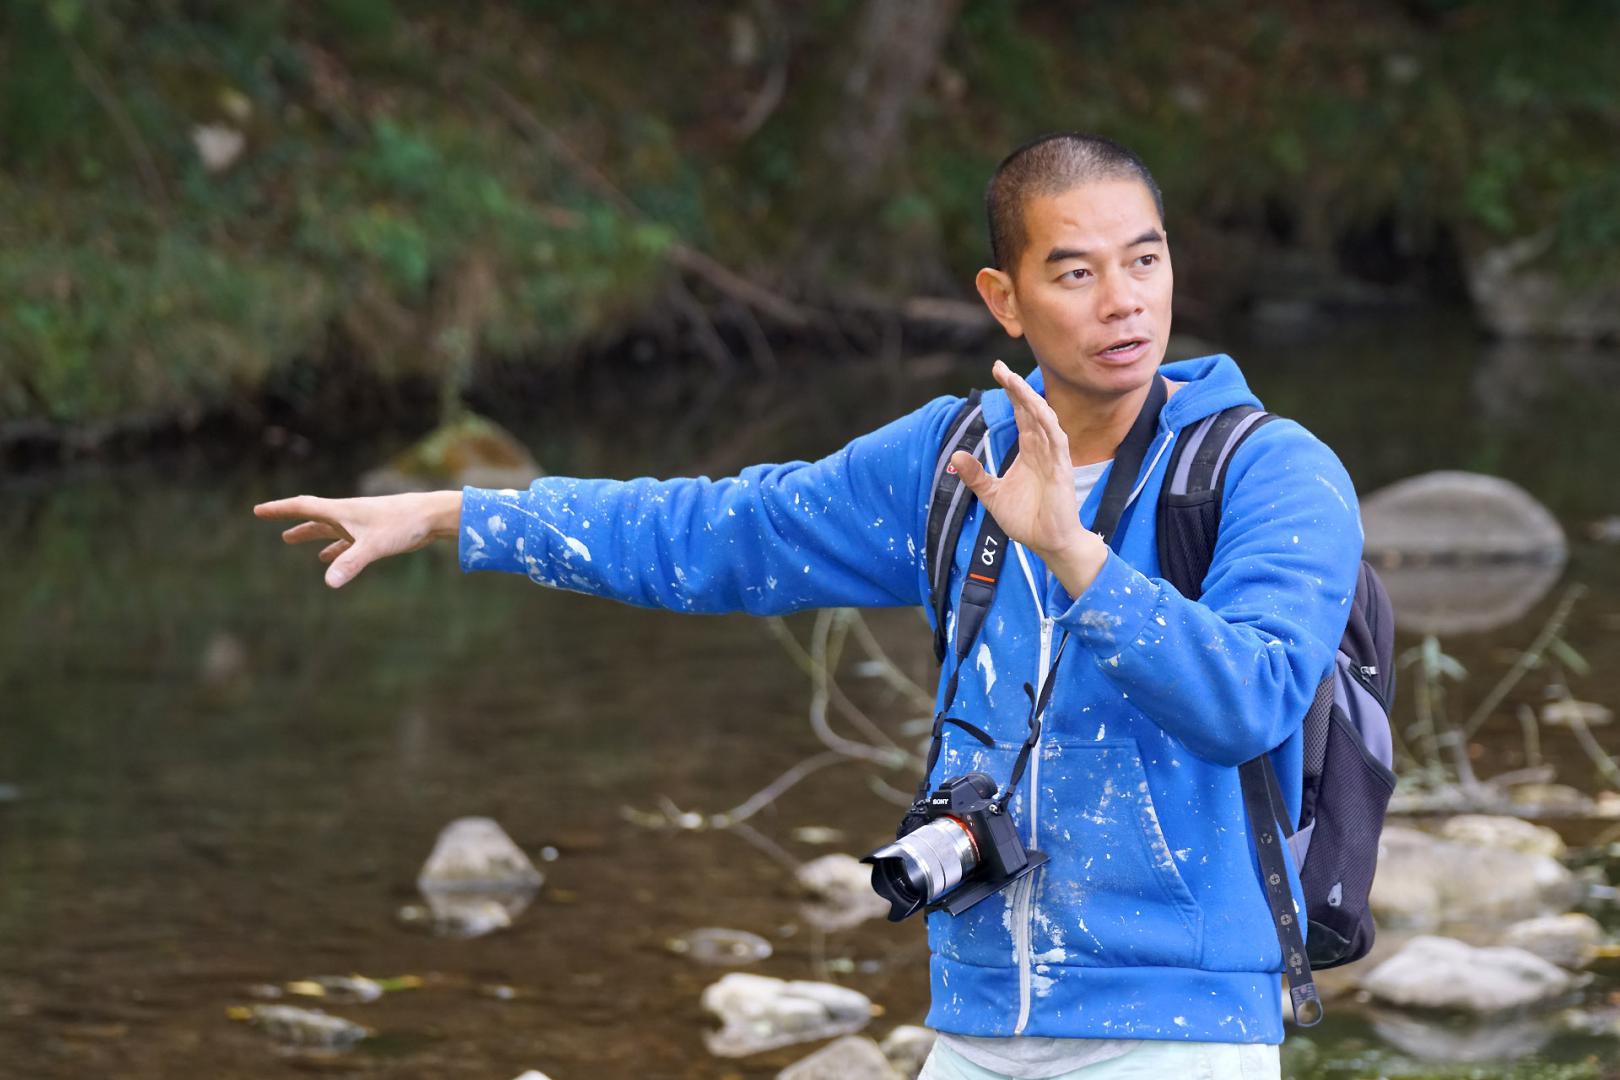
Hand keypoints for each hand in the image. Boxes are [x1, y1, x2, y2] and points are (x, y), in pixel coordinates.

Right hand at [253, 490, 463, 587]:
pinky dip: (335, 549)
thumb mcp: (374, 545)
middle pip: (312, 516)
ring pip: (329, 528)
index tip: (258, 510)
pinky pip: (347, 541)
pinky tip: (328, 560)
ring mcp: (361, 523)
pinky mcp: (375, 533)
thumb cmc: (404, 524)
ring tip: (291, 539)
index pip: (302, 507)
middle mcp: (348, 514)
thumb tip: (329, 582)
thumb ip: (350, 563)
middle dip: (290, 519)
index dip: (280, 509)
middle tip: (269, 519)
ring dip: (310, 534)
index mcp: (342, 511)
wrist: (433, 516)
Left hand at [949, 361, 1107, 595]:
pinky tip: (1039, 409)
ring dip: (1030, 400)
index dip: (1011, 391)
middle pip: (1031, 409)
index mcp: (1029, 450)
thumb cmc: (1026, 519)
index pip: (1021, 413)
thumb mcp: (991, 494)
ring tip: (1014, 382)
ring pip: (1044, 419)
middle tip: (999, 367)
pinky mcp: (1062, 470)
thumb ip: (974, 475)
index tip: (996, 370)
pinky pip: (1057, 441)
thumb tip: (954, 456)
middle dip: (1016, 387)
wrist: (1048, 543)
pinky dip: (1048, 424)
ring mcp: (1054, 457)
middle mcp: (1043, 448)